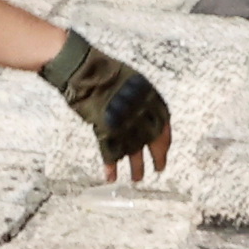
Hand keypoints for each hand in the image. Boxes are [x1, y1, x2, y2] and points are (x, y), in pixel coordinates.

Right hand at [44, 29, 171, 177]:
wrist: (84, 69)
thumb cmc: (105, 71)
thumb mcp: (132, 82)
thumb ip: (141, 100)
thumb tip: (146, 116)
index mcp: (150, 98)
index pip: (164, 125)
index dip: (165, 142)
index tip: (164, 152)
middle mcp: (140, 111)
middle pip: (152, 141)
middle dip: (157, 158)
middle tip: (158, 170)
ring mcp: (123, 121)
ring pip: (134, 151)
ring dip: (137, 167)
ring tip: (137, 179)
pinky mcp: (105, 129)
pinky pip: (110, 152)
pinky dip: (111, 165)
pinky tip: (111, 177)